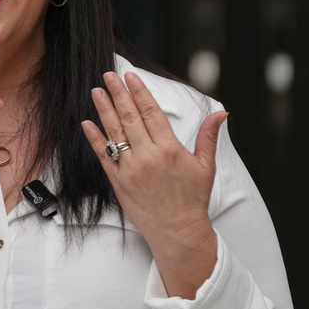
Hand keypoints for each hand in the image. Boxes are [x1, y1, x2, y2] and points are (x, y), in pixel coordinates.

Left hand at [81, 71, 226, 297]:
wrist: (177, 232)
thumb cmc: (192, 199)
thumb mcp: (205, 166)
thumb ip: (208, 137)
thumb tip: (221, 113)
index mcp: (170, 148)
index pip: (151, 112)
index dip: (139, 92)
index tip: (130, 76)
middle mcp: (148, 156)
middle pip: (130, 117)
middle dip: (118, 94)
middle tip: (109, 75)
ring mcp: (130, 169)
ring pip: (114, 132)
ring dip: (104, 110)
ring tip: (96, 91)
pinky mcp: (118, 182)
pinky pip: (103, 156)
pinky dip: (94, 139)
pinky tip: (86, 123)